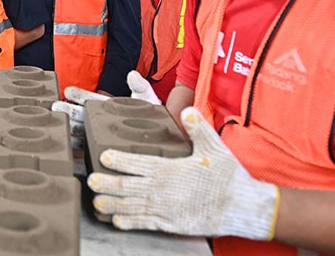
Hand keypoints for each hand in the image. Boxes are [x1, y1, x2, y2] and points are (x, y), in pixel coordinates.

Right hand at [50, 71, 158, 147]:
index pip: (89, 99)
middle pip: (79, 116)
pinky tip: (70, 157)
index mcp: (107, 108)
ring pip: (79, 135)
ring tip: (60, 130)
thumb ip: (139, 87)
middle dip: (67, 111)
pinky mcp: (100, 155)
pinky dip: (77, 157)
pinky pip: (86, 157)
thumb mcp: (147, 100)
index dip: (79, 95)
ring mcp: (99, 139)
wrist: (162, 142)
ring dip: (69, 132)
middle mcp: (99, 123)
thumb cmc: (153, 120)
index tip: (69, 90)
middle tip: (57, 107)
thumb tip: (133, 74)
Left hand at [87, 107, 279, 238]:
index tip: (104, 156)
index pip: (139, 162)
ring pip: (132, 205)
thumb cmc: (228, 176)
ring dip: (113, 203)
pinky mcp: (172, 224)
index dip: (119, 159)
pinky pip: (146, 223)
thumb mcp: (214, 147)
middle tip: (91, 180)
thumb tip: (188, 110)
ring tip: (96, 202)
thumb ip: (198, 128)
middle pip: (129, 185)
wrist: (243, 207)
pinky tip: (117, 221)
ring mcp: (166, 208)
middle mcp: (164, 189)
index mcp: (170, 168)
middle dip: (107, 183)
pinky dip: (130, 222)